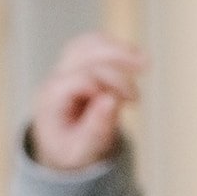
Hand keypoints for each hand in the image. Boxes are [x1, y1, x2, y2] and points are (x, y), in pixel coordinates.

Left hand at [29, 33, 144, 171]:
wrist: (60, 149)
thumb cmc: (70, 150)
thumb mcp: (82, 150)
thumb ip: (95, 128)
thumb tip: (112, 100)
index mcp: (51, 100)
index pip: (83, 78)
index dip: (111, 83)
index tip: (131, 102)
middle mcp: (55, 80)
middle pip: (84, 54)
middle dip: (117, 60)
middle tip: (145, 70)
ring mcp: (63, 70)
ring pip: (88, 44)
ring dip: (117, 49)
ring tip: (144, 61)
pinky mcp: (75, 66)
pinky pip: (91, 45)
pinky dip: (112, 47)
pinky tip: (133, 55)